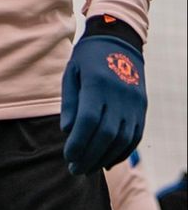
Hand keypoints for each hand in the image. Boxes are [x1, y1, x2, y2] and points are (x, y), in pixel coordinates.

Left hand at [61, 35, 146, 175]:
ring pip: (122, 139)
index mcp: (97, 84)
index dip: (78, 143)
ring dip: (104, 158)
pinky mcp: (142, 107)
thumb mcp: (72, 73)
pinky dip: (121, 152)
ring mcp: (134, 102)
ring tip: (88, 168)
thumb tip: (68, 132)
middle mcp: (119, 94)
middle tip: (75, 170)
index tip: (67, 157)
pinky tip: (107, 160)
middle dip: (89, 156)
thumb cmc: (88, 57)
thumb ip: (70, 103)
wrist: (118, 39)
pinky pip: (135, 136)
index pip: (88, 122)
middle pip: (106, 135)